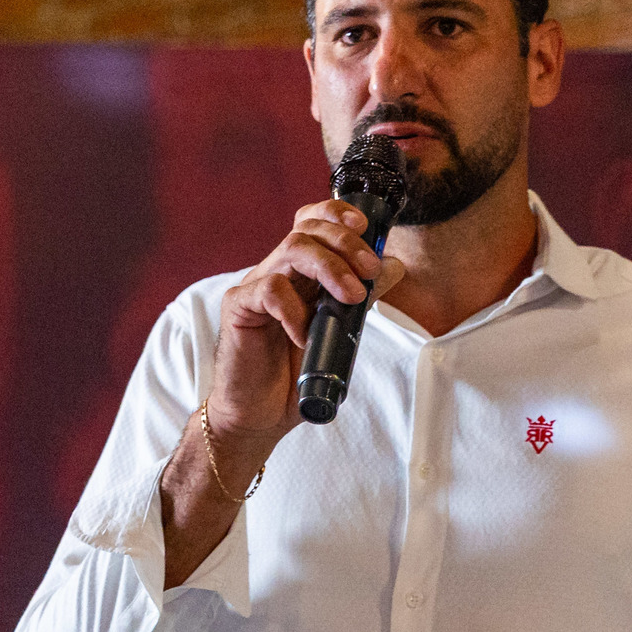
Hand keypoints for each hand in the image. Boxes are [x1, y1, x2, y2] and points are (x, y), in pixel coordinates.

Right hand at [205, 199, 406, 454]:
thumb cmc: (293, 376)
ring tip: (352, 296)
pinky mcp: (239, 308)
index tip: (366, 226)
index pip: (312, 224)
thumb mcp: (337, 335)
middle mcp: (275, 272)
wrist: (258, 416)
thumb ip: (359, 301)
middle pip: (306, 231)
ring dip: (330, 267)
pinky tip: (304, 335)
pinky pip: (268, 290)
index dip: (336, 214)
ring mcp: (254, 288)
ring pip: (291, 251)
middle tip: (370, 270)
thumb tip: (392, 267)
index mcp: (298, 274)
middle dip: (345, 242)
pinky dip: (294, 309)